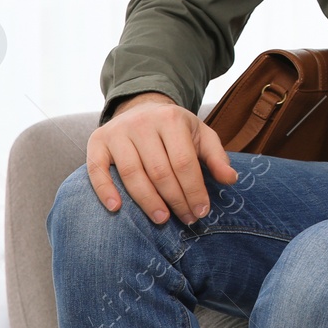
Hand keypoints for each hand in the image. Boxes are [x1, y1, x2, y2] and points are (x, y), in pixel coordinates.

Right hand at [86, 92, 236, 225]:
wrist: (142, 107)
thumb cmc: (175, 129)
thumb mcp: (200, 135)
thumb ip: (216, 157)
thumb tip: (231, 179)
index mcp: (171, 119)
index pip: (184, 162)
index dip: (193, 190)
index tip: (201, 211)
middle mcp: (142, 123)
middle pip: (159, 170)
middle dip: (175, 199)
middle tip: (185, 219)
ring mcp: (117, 131)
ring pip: (131, 173)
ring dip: (147, 201)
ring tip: (162, 219)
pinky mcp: (96, 141)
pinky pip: (97, 169)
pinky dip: (105, 190)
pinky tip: (117, 208)